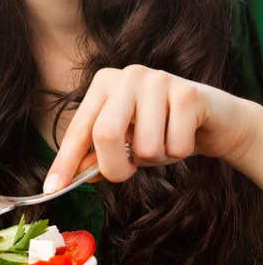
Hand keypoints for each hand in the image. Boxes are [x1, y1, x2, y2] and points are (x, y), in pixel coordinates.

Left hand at [43, 64, 260, 192]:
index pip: (79, 128)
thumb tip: (69, 177)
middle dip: (116, 166)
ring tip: (162, 142)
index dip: (65, 161)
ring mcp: (158, 80)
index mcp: (104, 84)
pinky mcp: (188, 93)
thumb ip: (97, 153)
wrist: (213, 117)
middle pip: (105, 134)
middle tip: (129, 170)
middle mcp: (127, 75)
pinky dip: (178, 154)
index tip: (52, 188)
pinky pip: (175, 147)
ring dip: (154, 159)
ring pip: (144, 146)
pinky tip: (183, 135)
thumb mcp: (124, 139)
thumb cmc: (160, 128)